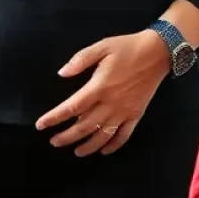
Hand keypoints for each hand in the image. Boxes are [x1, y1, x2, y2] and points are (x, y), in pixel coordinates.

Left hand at [35, 31, 170, 156]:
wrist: (157, 52)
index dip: (55, 117)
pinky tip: (103, 150)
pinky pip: (124, 136)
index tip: (41, 125)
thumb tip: (61, 74)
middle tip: (53, 141)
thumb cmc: (126, 47)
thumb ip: (80, 60)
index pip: (72, 107)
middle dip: (67, 136)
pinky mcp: (136, 115)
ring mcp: (125, 111)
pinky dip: (113, 146)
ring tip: (75, 151)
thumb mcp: (101, 46)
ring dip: (87, 146)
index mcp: (99, 86)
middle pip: (85, 126)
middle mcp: (111, 103)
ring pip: (103, 136)